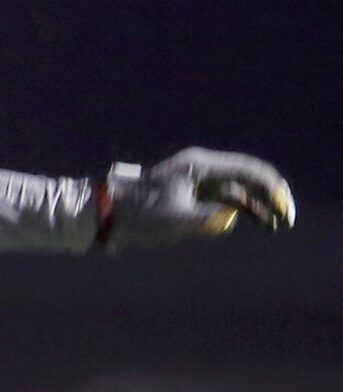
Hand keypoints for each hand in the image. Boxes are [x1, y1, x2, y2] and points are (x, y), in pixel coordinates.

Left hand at [100, 148, 295, 248]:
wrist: (106, 215)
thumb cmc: (138, 215)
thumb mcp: (174, 220)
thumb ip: (206, 218)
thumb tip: (231, 218)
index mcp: (199, 166)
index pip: (247, 170)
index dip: (270, 187)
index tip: (283, 207)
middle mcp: (202, 169)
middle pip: (247, 178)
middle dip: (269, 196)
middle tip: (286, 219)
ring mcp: (197, 181)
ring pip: (237, 190)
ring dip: (258, 206)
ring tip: (277, 225)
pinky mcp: (191, 195)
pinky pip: (223, 199)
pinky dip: (240, 210)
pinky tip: (256, 223)